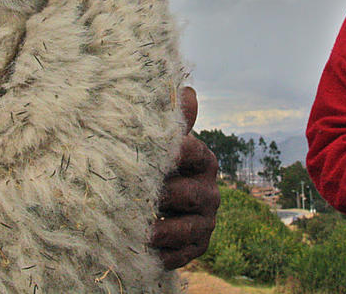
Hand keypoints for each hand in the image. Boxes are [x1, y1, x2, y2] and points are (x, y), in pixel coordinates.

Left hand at [151, 86, 219, 269]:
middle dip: (164, 195)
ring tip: (142, 233)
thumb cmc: (162, 166)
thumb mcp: (165, 144)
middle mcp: (210, 191)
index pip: (192, 153)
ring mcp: (205, 220)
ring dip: (165, 231)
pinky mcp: (198, 245)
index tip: (151, 154)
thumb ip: (174, 121)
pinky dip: (167, 255)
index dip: (172, 153)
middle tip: (135, 197)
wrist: (165, 205)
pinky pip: (184, 253)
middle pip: (189, 193)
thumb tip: (187, 89)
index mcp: (203, 160)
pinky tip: (146, 254)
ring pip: (189, 227)